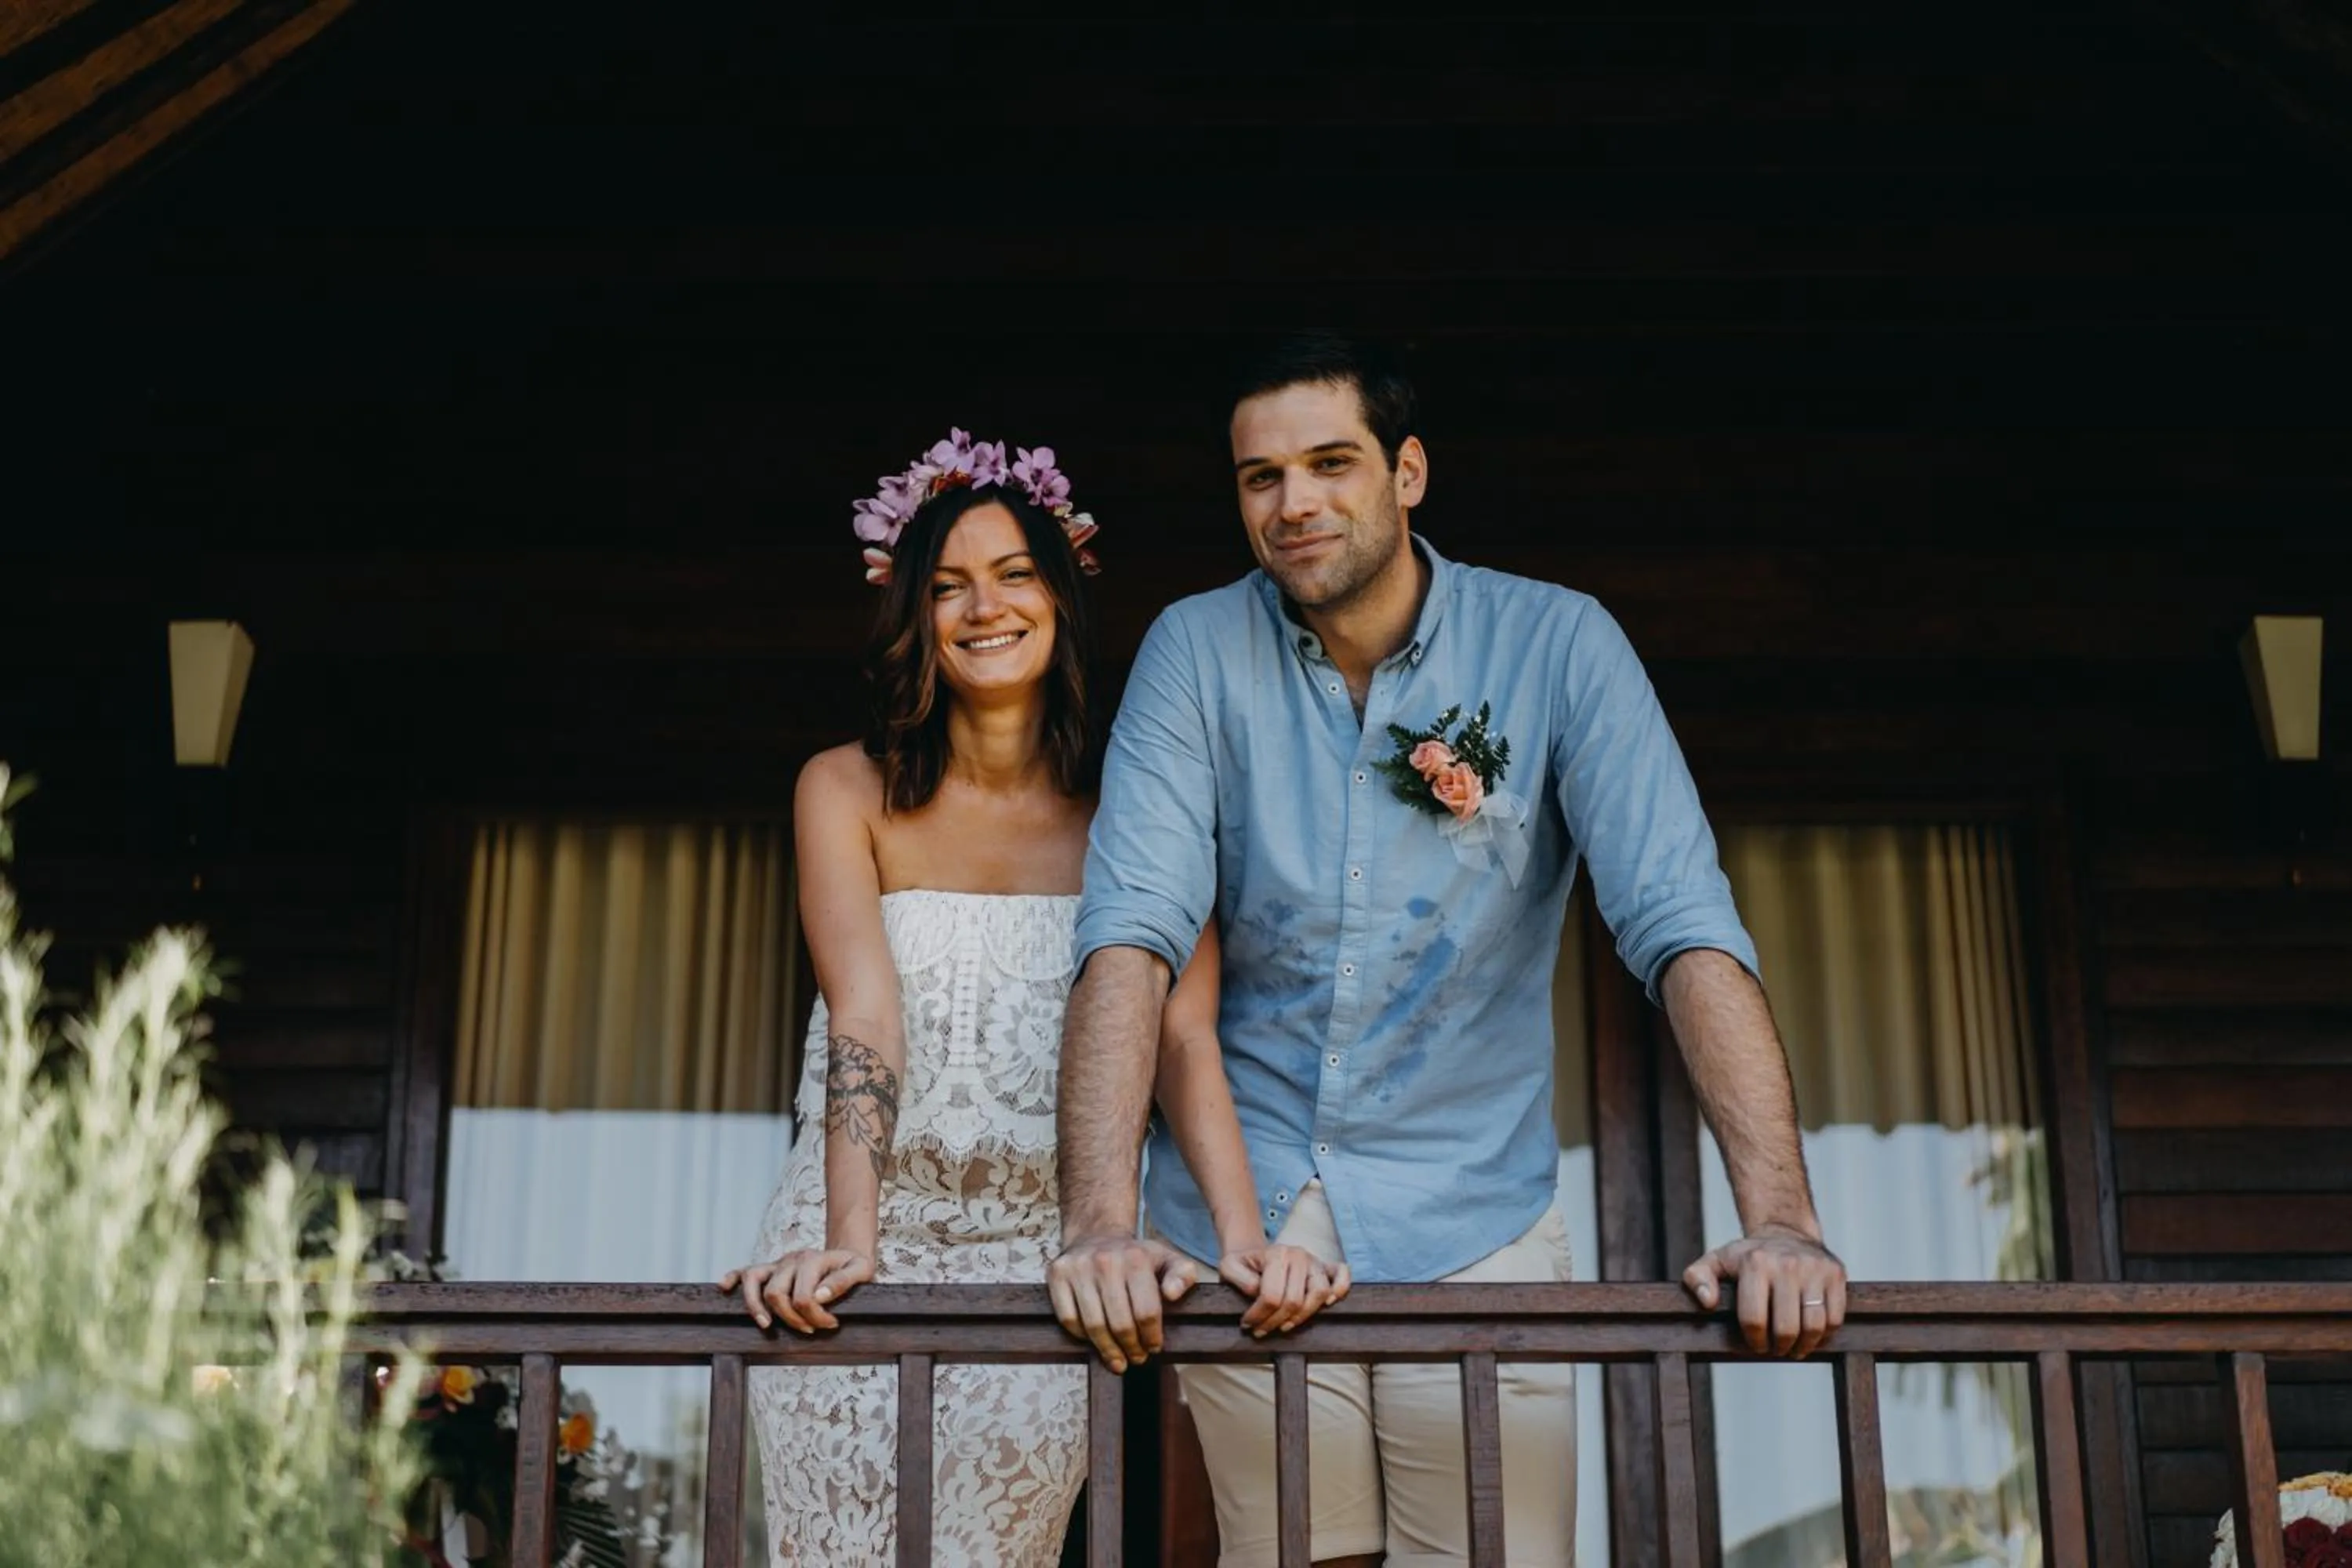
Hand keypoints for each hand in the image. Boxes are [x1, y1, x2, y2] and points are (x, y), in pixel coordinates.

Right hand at [718, 1249, 873, 1334]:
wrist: (849, 1255)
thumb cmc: (855, 1266)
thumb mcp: (862, 1270)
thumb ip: (843, 1281)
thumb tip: (819, 1296)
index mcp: (813, 1259)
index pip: (804, 1296)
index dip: (816, 1316)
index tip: (831, 1325)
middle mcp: (792, 1259)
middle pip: (776, 1292)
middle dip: (791, 1318)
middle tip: (810, 1329)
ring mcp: (779, 1263)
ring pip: (754, 1280)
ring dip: (756, 1305)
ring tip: (765, 1325)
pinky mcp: (772, 1268)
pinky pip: (746, 1270)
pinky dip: (733, 1277)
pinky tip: (724, 1287)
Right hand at [1047, 1233, 1199, 1371]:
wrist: (1096, 1235)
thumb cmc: (1136, 1256)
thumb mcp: (1167, 1259)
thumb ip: (1182, 1275)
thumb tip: (1173, 1294)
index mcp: (1136, 1258)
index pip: (1146, 1312)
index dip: (1151, 1337)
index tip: (1153, 1348)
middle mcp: (1105, 1261)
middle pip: (1120, 1323)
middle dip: (1131, 1348)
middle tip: (1137, 1358)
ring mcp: (1077, 1267)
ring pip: (1093, 1325)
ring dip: (1107, 1350)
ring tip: (1118, 1360)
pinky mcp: (1056, 1274)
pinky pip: (1068, 1318)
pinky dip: (1081, 1336)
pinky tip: (1094, 1341)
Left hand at [1221, 1242, 1350, 1337]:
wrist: (1251, 1255)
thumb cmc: (1242, 1264)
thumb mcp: (1228, 1267)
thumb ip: (1238, 1278)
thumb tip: (1257, 1292)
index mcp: (1276, 1254)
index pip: (1273, 1295)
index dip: (1259, 1316)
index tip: (1248, 1325)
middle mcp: (1299, 1255)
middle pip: (1295, 1300)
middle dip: (1275, 1321)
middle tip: (1261, 1331)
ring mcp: (1314, 1261)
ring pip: (1319, 1294)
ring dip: (1303, 1316)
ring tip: (1284, 1326)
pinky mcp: (1324, 1267)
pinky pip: (1341, 1273)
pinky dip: (1341, 1287)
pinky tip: (1330, 1303)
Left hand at [1682, 1225, 1845, 1356]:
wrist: (1785, 1231)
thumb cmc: (1747, 1256)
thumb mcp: (1715, 1261)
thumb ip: (1698, 1279)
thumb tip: (1708, 1303)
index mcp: (1755, 1263)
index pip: (1754, 1319)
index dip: (1754, 1341)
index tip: (1756, 1344)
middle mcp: (1787, 1264)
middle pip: (1786, 1328)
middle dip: (1779, 1347)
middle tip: (1776, 1349)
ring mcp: (1814, 1268)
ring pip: (1814, 1326)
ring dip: (1803, 1346)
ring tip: (1794, 1348)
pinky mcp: (1835, 1273)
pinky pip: (1835, 1318)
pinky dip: (1825, 1335)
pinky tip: (1812, 1335)